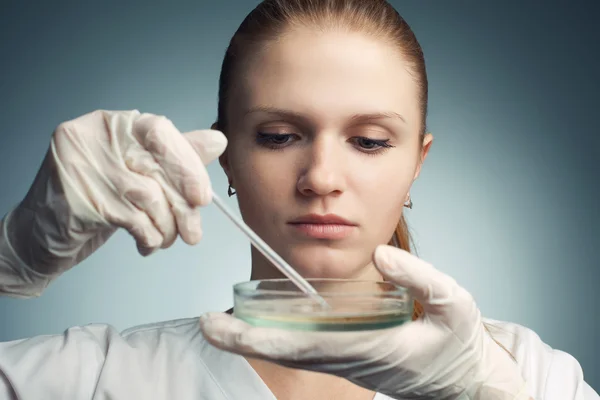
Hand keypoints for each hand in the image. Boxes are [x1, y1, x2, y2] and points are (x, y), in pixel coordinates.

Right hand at [7, 110, 225, 274]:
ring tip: (167, 239)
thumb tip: (217, 140)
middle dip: (183, 205)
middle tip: (194, 232)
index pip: (160, 131)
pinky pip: (132, 219)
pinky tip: (147, 244)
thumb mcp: (138, 174)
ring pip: (148, 196)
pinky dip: (149, 237)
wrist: (41, 235)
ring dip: (166, 227)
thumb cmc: (96, 200)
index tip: (202, 195)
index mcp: (111, 123)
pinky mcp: (76, 198)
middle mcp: (93, 136)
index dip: (187, 164)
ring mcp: (81, 165)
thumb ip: (175, 155)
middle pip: (156, 165)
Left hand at [200, 245, 530, 399]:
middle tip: (205, 326)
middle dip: (243, 342)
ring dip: (255, 342)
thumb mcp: (453, 303)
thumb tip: (382, 254)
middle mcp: (351, 360)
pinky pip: (306, 353)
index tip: (222, 327)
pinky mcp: (351, 361)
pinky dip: (277, 342)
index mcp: (371, 348)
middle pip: (287, 352)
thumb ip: (419, 276)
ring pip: (293, 354)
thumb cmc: (460, 345)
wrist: (467, 384)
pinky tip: (262, 331)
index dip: (259, 337)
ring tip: (221, 327)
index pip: (304, 344)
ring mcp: (349, 364)